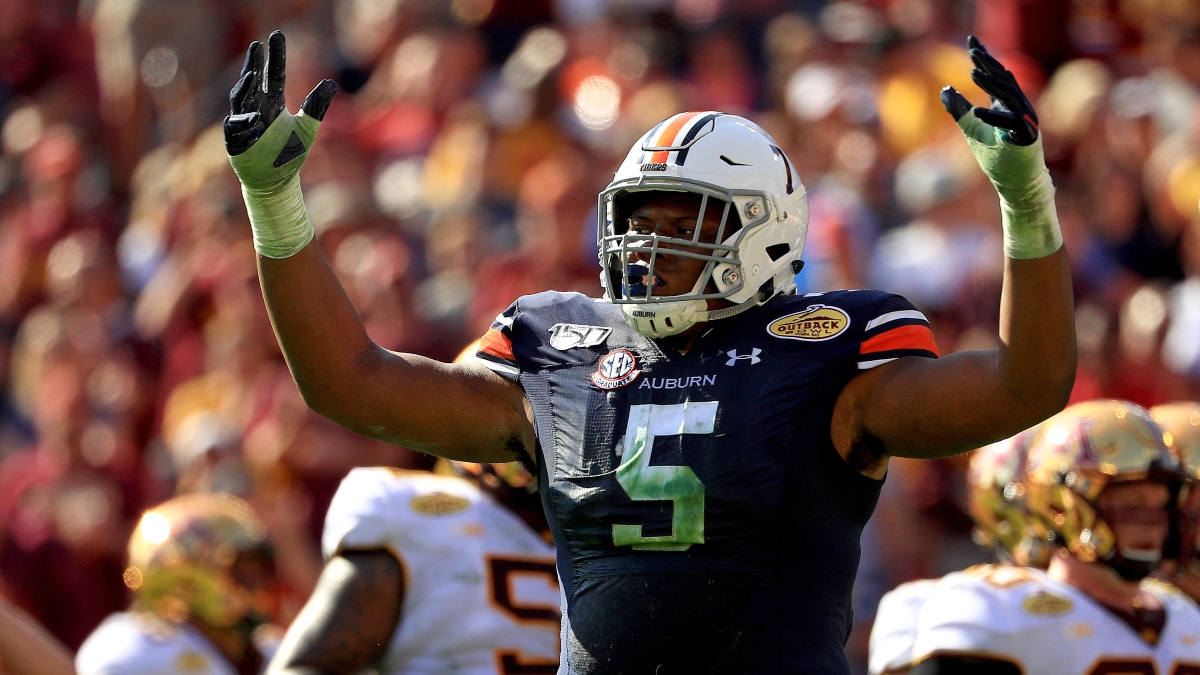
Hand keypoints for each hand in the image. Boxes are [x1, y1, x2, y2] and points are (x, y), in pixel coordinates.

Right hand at [225, 31, 337, 190]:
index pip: (273, 75)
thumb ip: (316, 106)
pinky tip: (255, 118)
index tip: (276, 36)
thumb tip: (331, 83)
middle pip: (252, 82)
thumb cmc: (289, 155)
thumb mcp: (308, 129)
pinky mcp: (237, 142)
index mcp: (273, 103)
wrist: (278, 183)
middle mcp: (256, 109)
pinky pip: (235, 128)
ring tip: (252, 75)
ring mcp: (245, 125)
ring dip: (244, 87)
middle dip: (253, 64)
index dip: (275, 57)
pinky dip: (244, 122)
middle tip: (256, 46)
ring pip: (240, 100)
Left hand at [940, 35, 1059, 259]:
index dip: (985, 59)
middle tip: (973, 50)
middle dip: (989, 64)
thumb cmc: (997, 158)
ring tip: (973, 73)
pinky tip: (976, 111)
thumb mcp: (971, 130)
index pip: (996, 76)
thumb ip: (959, 110)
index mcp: (1008, 104)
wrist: (1018, 184)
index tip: (972, 42)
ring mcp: (1025, 121)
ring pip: (1010, 97)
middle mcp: (1019, 108)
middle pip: (1004, 80)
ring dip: (992, 85)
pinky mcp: (1027, 137)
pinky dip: (993, 117)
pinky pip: (1010, 123)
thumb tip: (945, 89)